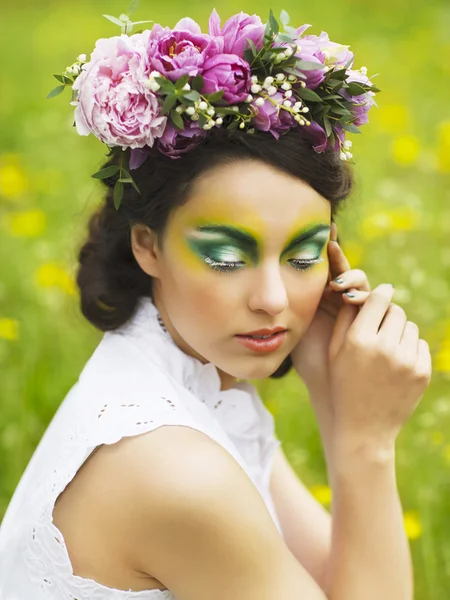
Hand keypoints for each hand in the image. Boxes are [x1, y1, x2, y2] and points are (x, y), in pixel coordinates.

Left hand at [290, 221, 370, 392]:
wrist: (329, 384)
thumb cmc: (308, 358)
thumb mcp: (296, 326)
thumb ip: (291, 303)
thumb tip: (272, 281)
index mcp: (320, 295)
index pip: (323, 267)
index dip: (324, 251)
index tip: (321, 232)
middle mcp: (340, 298)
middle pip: (343, 269)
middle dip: (339, 260)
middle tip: (330, 251)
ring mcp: (357, 307)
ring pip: (360, 282)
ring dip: (352, 279)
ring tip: (338, 286)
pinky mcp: (372, 318)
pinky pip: (373, 299)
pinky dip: (363, 295)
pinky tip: (351, 299)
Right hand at [329, 283, 431, 443]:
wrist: (364, 427)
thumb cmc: (343, 384)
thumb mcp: (335, 351)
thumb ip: (347, 318)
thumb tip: (362, 291)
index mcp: (358, 340)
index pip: (378, 299)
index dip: (381, 293)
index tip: (383, 291)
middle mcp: (384, 348)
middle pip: (396, 311)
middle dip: (389, 315)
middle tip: (380, 326)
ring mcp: (406, 361)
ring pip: (410, 327)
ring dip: (399, 332)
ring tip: (386, 350)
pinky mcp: (421, 372)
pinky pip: (420, 345)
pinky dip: (409, 349)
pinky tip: (396, 364)